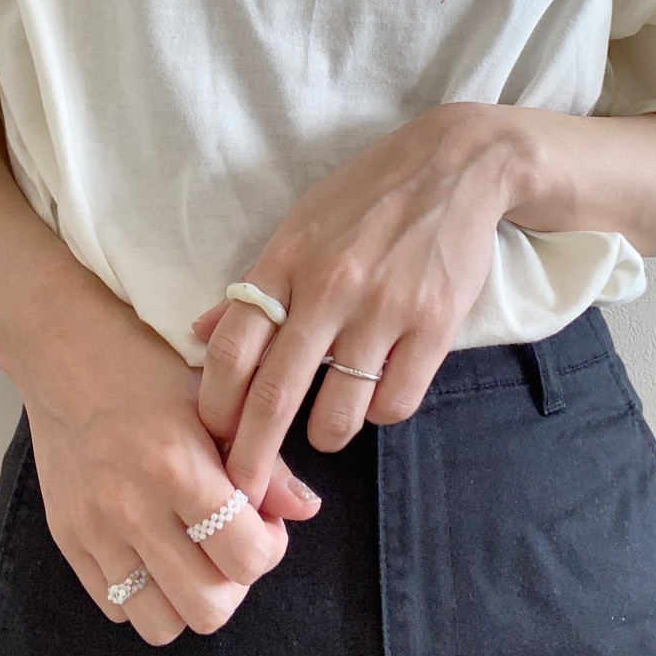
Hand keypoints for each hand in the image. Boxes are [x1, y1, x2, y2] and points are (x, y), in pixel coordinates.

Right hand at [10, 277, 322, 646]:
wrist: (65, 353)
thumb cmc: (148, 368)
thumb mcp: (216, 399)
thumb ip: (266, 461)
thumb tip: (306, 509)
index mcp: (178, 464)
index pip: (246, 557)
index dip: (270, 547)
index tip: (262, 519)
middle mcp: (132, 506)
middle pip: (208, 608)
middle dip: (234, 581)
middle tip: (230, 540)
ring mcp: (94, 529)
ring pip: (161, 624)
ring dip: (188, 597)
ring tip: (192, 552)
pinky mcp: (67, 540)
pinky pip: (117, 608)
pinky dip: (144, 593)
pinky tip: (154, 547)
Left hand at [192, 102, 528, 509]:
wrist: (455, 166)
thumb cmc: (366, 197)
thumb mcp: (299, 224)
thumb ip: (253, 284)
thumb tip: (200, 335)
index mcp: (286, 260)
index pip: (232, 348)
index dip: (214, 405)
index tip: (209, 438)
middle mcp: (329, 287)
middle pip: (275, 394)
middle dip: (252, 455)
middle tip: (243, 490)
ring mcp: (384, 309)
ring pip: (339, 413)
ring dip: (326, 433)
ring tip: (328, 425)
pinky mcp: (435, 326)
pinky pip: (395, 403)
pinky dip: (381, 411)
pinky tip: (379, 389)